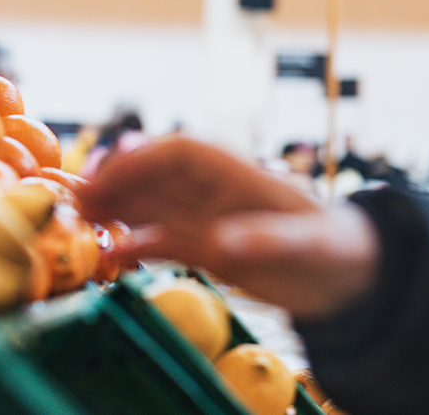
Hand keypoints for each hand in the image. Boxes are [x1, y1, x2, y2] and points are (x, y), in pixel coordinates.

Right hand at [77, 137, 379, 320]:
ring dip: (120, 207)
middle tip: (76, 198)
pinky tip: (113, 255)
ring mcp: (212, 219)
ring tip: (82, 219)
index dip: (142, 158)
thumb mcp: (308, 245)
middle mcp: (219, 192)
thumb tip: (223, 242)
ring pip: (155, 204)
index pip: (182, 152)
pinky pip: (166, 240)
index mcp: (241, 175)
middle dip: (118, 180)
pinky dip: (139, 244)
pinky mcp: (210, 248)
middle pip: (158, 174)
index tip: (107, 174)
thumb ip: (269, 240)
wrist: (351, 276)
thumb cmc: (337, 247)